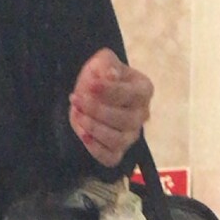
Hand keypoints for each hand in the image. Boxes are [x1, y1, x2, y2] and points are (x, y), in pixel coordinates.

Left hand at [68, 49, 153, 167]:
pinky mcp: (118, 151)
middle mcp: (142, 115)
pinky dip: (96, 150)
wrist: (88, 93)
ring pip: (117, 140)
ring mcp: (131, 135)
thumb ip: (107, 64)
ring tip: (77, 114)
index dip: (109, 91)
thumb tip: (111, 76)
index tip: (90, 85)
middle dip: (96, 109)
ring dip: (94, 128)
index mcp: (143, 90)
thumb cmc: (100, 76)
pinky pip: (111, 158)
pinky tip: (83, 135)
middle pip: (124, 119)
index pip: (130, 94)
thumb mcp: (103, 61)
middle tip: (76, 99)